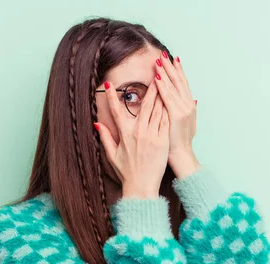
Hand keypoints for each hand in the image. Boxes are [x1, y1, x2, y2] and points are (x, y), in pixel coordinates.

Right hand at [95, 78, 170, 198]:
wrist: (142, 187)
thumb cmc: (127, 172)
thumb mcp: (112, 155)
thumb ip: (105, 137)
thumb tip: (97, 124)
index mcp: (124, 134)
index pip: (116, 111)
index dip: (111, 97)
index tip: (108, 85)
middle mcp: (138, 132)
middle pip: (145, 104)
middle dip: (149, 86)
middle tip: (153, 71)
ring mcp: (152, 135)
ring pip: (158, 109)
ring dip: (161, 93)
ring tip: (165, 78)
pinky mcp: (163, 141)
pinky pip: (166, 121)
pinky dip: (168, 108)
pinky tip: (171, 98)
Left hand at [154, 52, 200, 178]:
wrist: (181, 156)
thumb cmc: (178, 143)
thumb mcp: (187, 124)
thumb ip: (189, 111)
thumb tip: (195, 100)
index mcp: (189, 106)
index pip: (183, 84)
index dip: (178, 71)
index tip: (173, 59)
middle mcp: (188, 105)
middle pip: (179, 82)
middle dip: (171, 67)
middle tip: (163, 54)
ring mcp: (183, 110)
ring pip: (173, 87)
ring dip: (165, 73)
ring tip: (158, 61)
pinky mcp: (176, 116)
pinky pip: (167, 98)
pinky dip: (162, 87)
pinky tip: (157, 78)